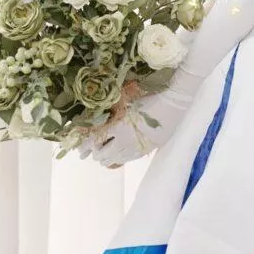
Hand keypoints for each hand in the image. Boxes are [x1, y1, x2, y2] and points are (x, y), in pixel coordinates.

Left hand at [79, 81, 193, 168]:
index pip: (94, 141)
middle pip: (103, 154)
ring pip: (115, 160)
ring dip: (105, 157)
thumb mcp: (125, 96)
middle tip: (88, 149)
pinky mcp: (146, 149)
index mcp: (118, 126)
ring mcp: (137, 147)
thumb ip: (108, 105)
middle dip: (94, 152)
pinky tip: (116, 155)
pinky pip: (127, 160)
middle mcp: (126, 140)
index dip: (84, 145)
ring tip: (101, 153)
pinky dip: (118, 159)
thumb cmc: (149, 92)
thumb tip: (91, 111)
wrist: (175, 99)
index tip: (78, 147)